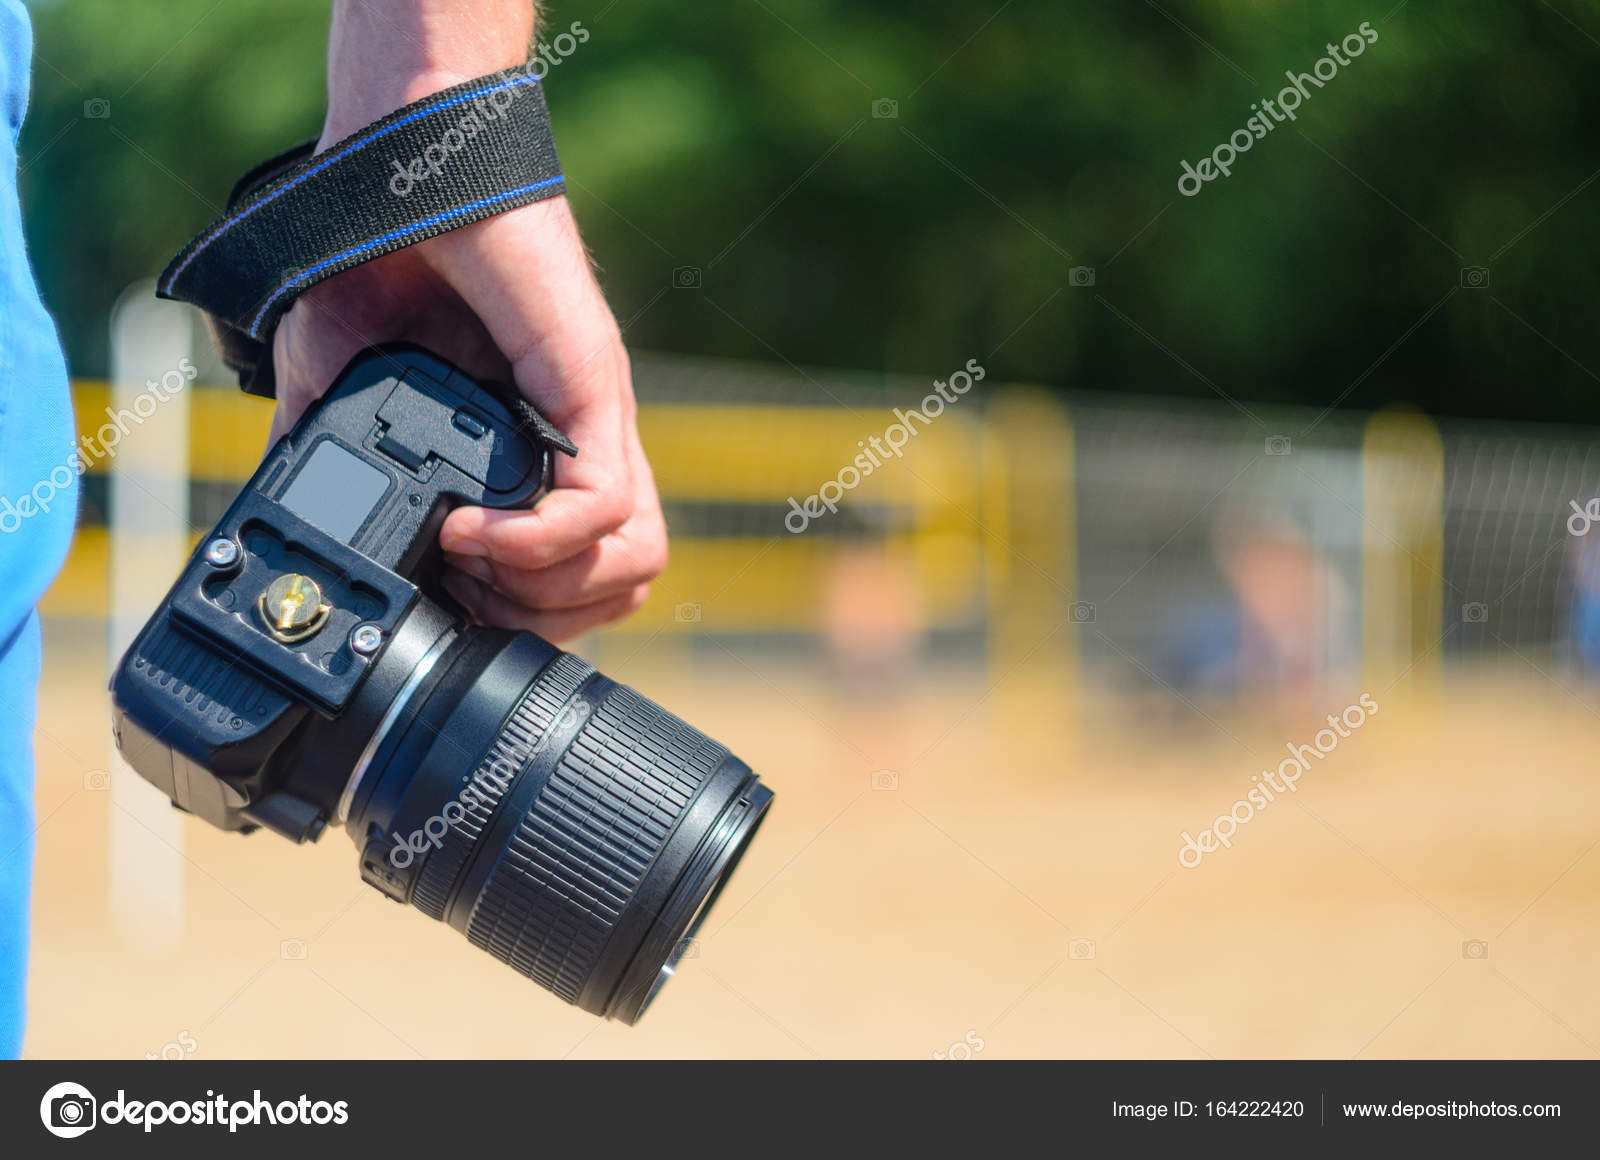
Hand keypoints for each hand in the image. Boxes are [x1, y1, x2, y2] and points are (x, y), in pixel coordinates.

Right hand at [270, 3, 666, 641]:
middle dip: (540, 618)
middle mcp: (578, 445)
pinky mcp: (593, 388)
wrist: (400, 171)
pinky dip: (536, 542)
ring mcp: (595, 420)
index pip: (582, 573)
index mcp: (538, 452)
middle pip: (623, 582)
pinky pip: (603, 504)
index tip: (450, 609)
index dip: (524, 614)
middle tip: (466, 597)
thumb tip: (293, 504)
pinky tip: (472, 530)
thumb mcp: (340, 380)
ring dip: (547, 589)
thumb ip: (331, 449)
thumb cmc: (377, 260)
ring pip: (635, 558)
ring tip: (470, 561)